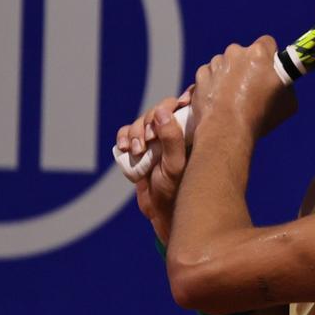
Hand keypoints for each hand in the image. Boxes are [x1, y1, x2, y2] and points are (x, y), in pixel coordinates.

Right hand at [116, 89, 191, 241]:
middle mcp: (175, 132)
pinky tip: (124, 148)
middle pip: (160, 109)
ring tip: (136, 150)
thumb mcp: (175, 166)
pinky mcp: (139, 148)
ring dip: (134, 132)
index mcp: (192, 133)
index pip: (189, 105)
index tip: (178, 105)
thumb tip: (162, 111)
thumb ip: (171, 138)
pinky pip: (127, 133)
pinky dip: (123, 137)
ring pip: (141, 121)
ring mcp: (156, 140)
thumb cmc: (176, 191)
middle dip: (149, 121)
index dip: (183, 99)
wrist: (162, 214)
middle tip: (148, 139)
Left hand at [190, 36, 296, 139]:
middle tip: (252, 88)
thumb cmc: (260, 117)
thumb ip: (285, 84)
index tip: (269, 69)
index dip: (270, 56)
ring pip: (225, 64)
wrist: (227, 131)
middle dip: (247, 66)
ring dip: (229, 75)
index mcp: (259, 53)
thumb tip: (283, 83)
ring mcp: (216, 63)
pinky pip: (210, 75)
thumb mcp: (289, 102)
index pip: (267, 43)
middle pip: (244, 54)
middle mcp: (235, 52)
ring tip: (233, 99)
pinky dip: (214, 85)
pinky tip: (220, 101)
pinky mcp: (201, 76)